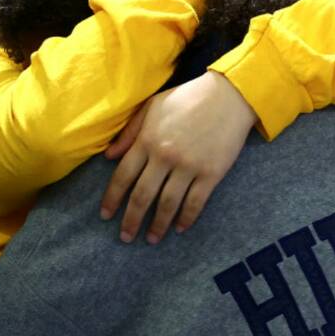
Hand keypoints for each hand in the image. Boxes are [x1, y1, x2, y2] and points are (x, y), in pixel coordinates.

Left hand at [99, 71, 257, 243]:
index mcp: (148, 139)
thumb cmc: (188, 98)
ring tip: (151, 239)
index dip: (112, 198)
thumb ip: (130, 132)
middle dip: (131, 220)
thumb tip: (108, 157)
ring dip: (157, 225)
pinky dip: (186, 218)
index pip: (123, 176)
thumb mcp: (153, 107)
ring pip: (167, 204)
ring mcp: (189, 166)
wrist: (228, 96)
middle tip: (125, 237)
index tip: (106, 215)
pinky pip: (195, 203)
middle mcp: (165, 156)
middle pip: (142, 196)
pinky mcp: (211, 173)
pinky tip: (179, 228)